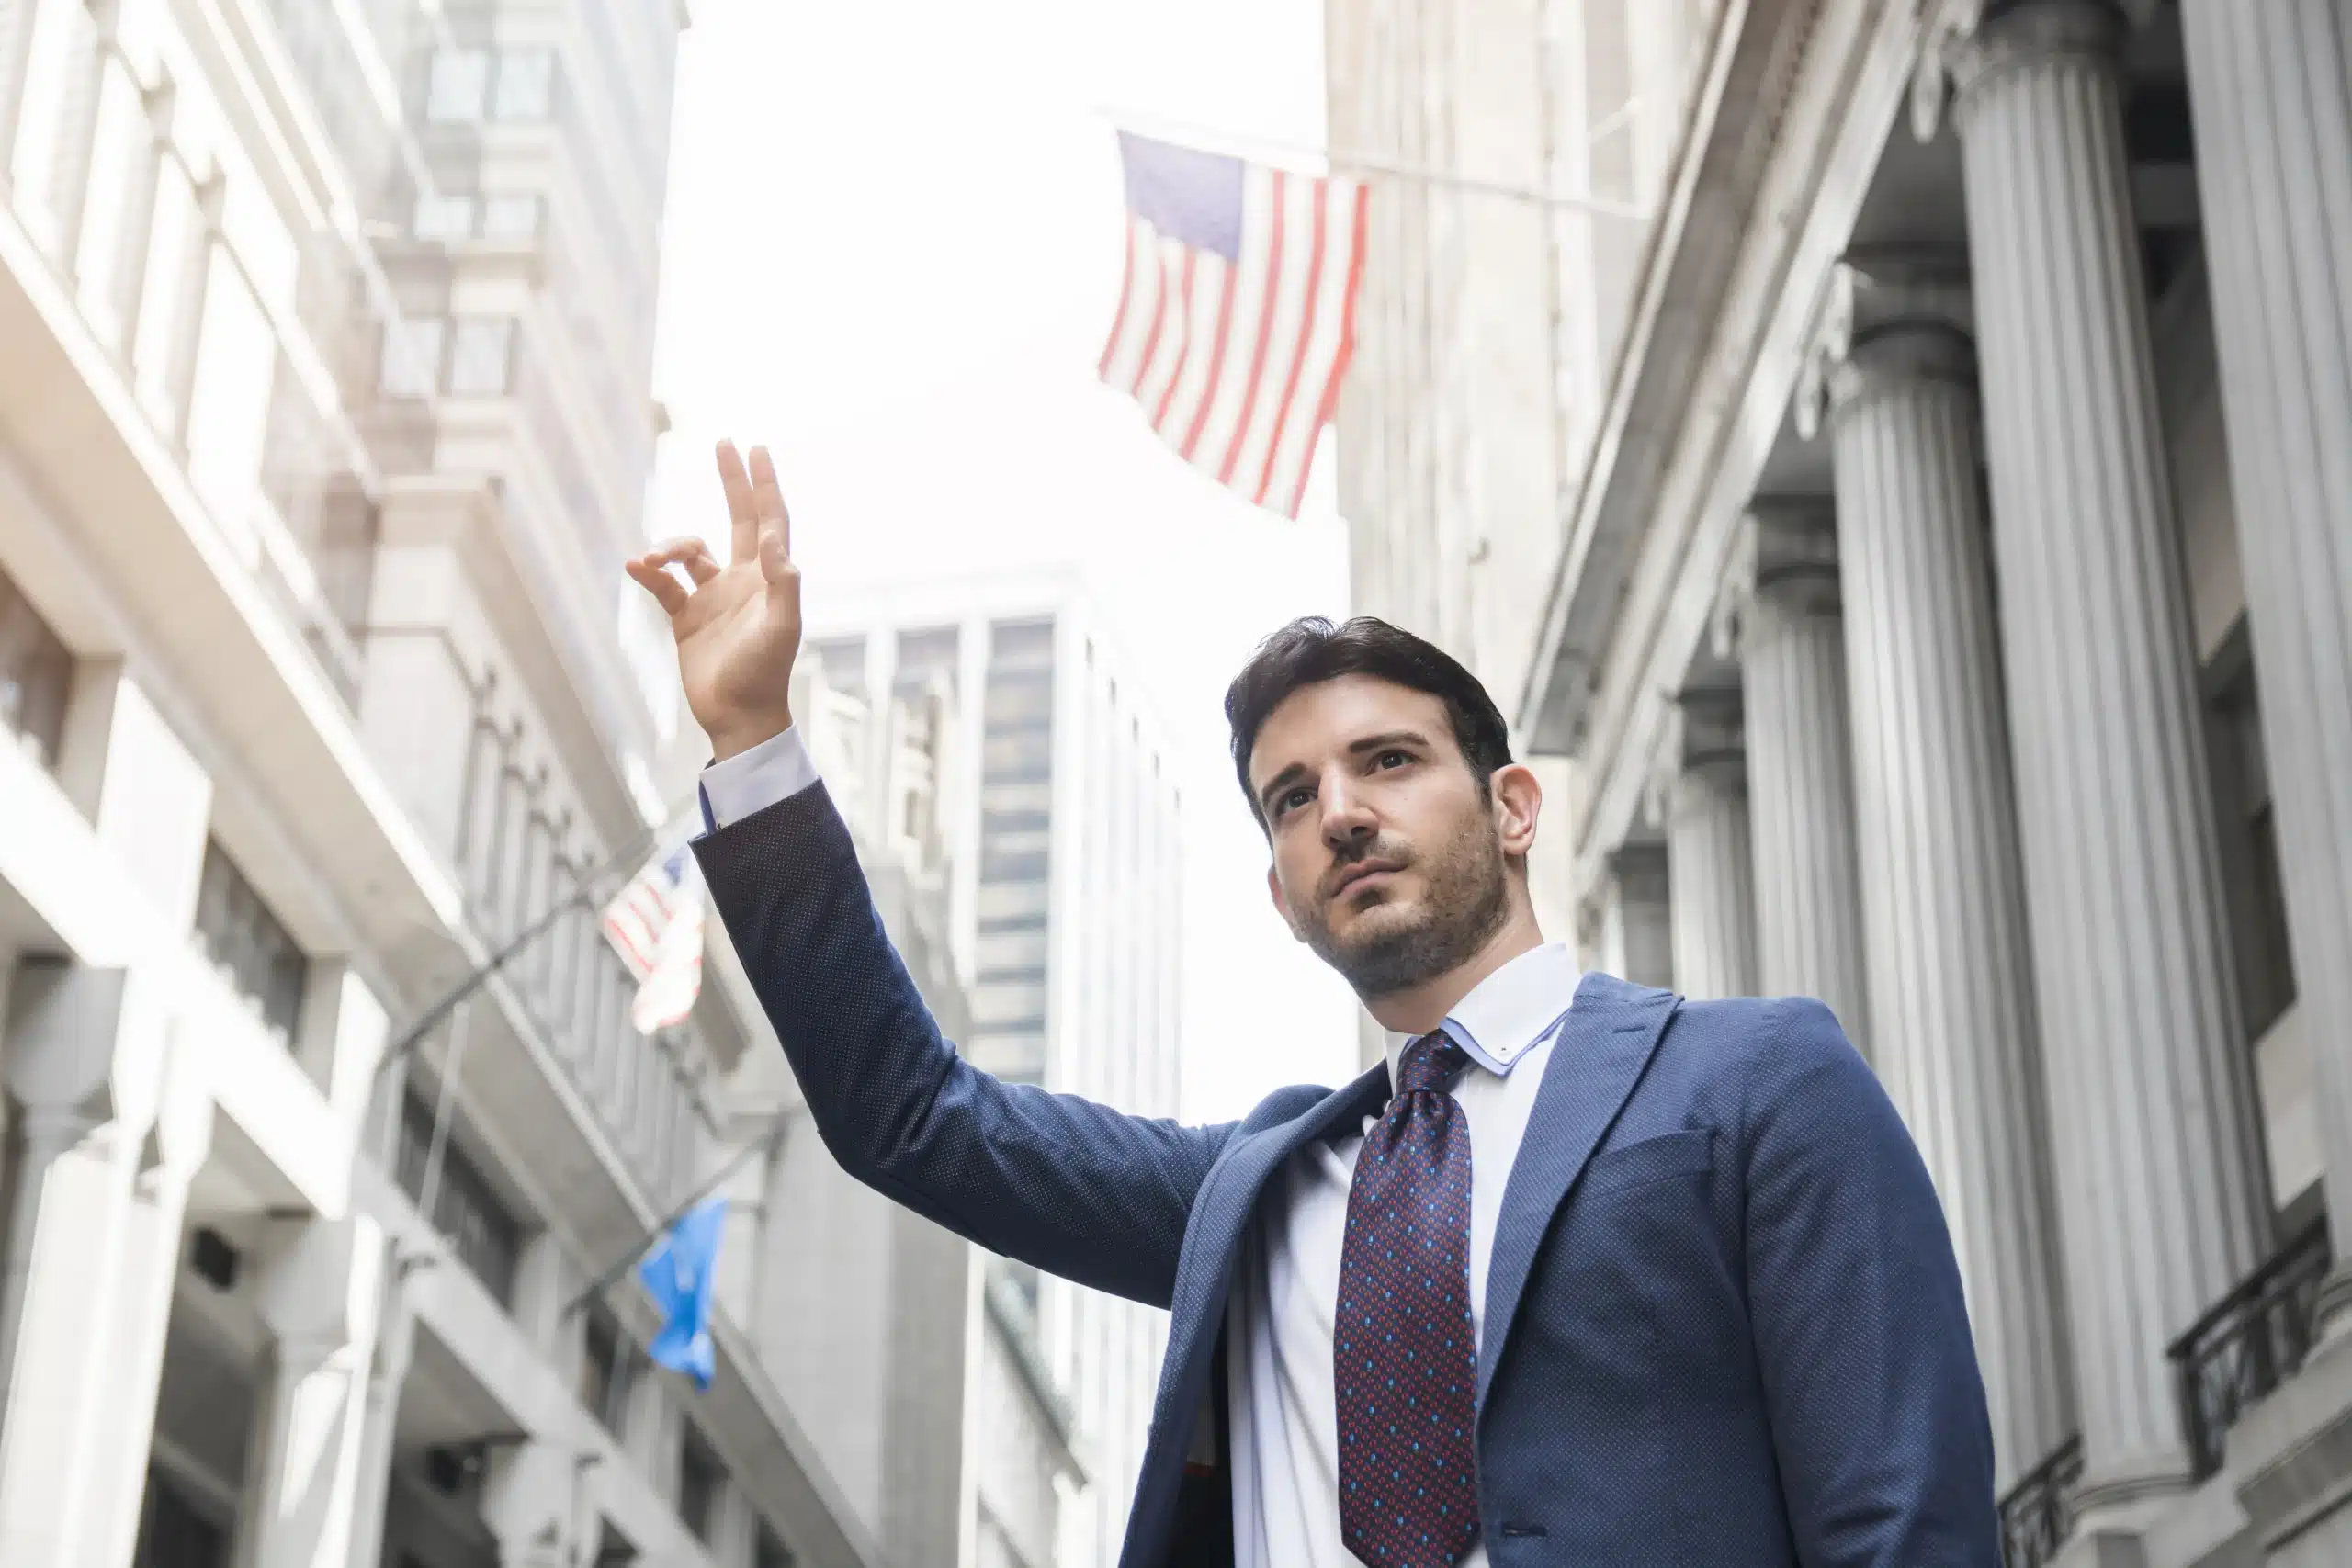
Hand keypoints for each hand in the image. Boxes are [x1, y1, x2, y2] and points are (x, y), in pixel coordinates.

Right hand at [626, 441, 800, 760]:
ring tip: (656, 557)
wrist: (737, 717)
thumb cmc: (765, 673)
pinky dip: (649, 573)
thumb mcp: (781, 627)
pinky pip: (663, 585)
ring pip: (688, 552)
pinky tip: (636, 566)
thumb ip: (782, 582)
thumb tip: (778, 539)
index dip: (764, 484)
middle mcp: (742, 580)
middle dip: (733, 483)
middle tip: (723, 444)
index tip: (756, 448)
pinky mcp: (686, 618)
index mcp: (769, 578)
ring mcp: (713, 598)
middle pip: (738, 519)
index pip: (771, 520)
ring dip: (671, 545)